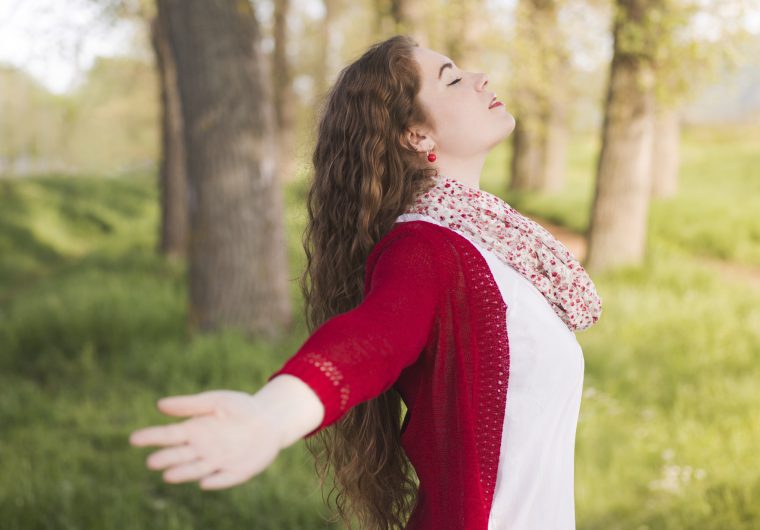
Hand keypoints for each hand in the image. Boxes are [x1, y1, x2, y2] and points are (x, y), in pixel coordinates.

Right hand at [129, 390, 283, 489]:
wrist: (270, 420)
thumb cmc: (240, 408)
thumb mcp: (217, 400)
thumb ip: (190, 405)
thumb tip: (159, 405)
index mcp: (194, 430)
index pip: (168, 435)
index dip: (151, 437)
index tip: (134, 439)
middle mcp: (202, 449)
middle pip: (180, 455)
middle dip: (166, 459)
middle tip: (152, 462)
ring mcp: (218, 462)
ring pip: (197, 470)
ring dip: (184, 474)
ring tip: (169, 476)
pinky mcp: (236, 472)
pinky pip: (224, 478)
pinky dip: (215, 481)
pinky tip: (205, 483)